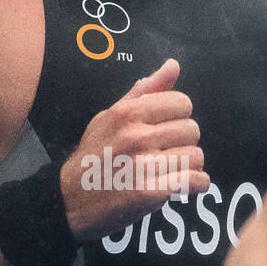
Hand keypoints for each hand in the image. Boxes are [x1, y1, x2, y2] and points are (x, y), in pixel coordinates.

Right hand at [60, 59, 209, 243]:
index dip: (179, 117)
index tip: (168, 129)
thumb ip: (144, 92)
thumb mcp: (110, 116)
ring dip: (190, 165)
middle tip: (167, 152)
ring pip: (196, 156)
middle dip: (184, 142)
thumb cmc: (93, 155)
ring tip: (173, 170)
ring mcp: (144, 165)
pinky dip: (197, 184)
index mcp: (128, 113)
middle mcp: (136, 136)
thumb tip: (173, 65)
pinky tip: (185, 185)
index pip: (182, 103)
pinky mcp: (150, 193)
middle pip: (192, 129)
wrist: (69, 200)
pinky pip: (195, 181)